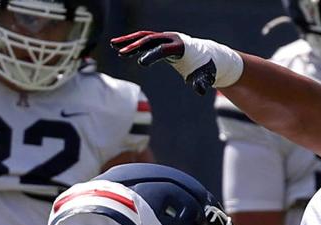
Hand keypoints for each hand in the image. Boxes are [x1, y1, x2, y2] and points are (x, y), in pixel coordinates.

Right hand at [110, 31, 243, 94]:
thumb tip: (200, 91)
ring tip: (113, 46)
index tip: (141, 63)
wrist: (206, 55)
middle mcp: (171, 39)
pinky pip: (143, 40)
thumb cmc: (204, 68)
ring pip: (144, 37)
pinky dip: (132, 43)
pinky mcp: (160, 41)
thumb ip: (201, 83)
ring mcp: (165, 38)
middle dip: (136, 46)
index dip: (152, 55)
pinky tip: (118, 47)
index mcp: (181, 47)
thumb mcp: (205, 76)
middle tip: (122, 53)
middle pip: (150, 39)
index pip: (164, 49)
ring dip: (128, 41)